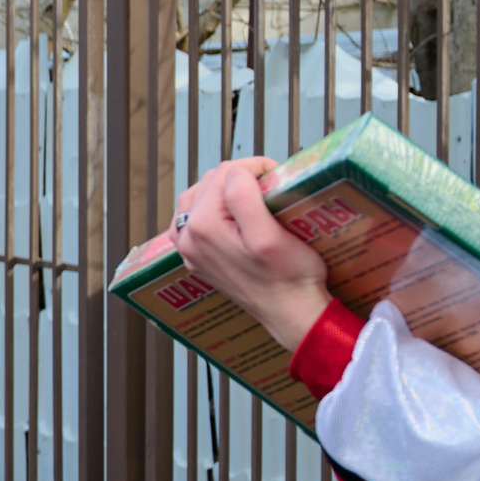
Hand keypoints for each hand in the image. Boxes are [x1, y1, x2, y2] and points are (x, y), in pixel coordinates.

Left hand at [172, 157, 333, 351]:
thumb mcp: (270, 235)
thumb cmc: (289, 277)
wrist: (290, 313)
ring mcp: (190, 250)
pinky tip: (227, 212)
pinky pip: (192, 221)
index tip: (276, 174)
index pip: (226, 173)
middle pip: (208, 183)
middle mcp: (189, 238)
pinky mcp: (198, 259)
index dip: (254, 168)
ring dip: (221, 190)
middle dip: (238, 177)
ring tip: (249, 193)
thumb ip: (244, 199)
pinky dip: (208, 208)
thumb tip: (235, 173)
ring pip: (196, 199)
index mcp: (203, 226)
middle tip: (267, 183)